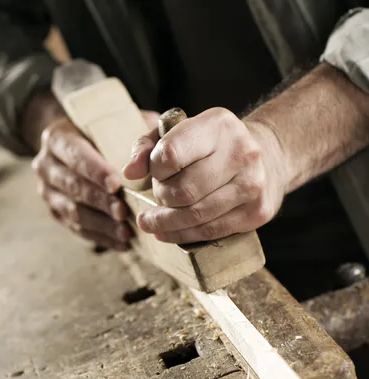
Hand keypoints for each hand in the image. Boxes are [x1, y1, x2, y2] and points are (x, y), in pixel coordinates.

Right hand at [31, 116, 131, 249]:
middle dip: (100, 202)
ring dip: (101, 224)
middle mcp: (45, 164)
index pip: (75, 155)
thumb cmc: (109, 132)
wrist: (82, 143)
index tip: (116, 185)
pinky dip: (100, 236)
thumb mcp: (122, 125)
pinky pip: (76, 228)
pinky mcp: (56, 211)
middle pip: (72, 186)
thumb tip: (139, 165)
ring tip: (125, 232)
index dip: (95, 172)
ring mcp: (47, 191)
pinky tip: (122, 242)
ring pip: (73, 211)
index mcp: (57, 137)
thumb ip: (134, 139)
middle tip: (123, 212)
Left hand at [123, 107, 287, 243]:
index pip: (171, 154)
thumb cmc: (211, 144)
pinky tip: (167, 232)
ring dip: (165, 222)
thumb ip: (147, 147)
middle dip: (161, 198)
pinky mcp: (257, 211)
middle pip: (182, 191)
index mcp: (217, 125)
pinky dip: (182, 235)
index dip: (154, 169)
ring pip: (195, 215)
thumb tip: (129, 173)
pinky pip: (210, 231)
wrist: (268, 155)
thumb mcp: (178, 132)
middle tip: (157, 197)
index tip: (154, 173)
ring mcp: (252, 184)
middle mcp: (241, 152)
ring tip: (150, 222)